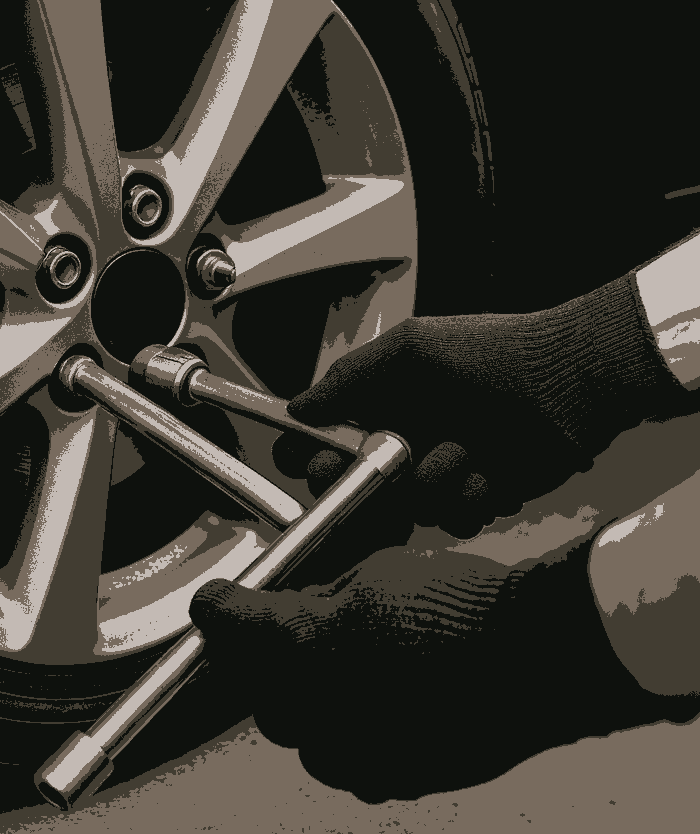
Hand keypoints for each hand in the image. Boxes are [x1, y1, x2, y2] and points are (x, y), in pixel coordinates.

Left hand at [190, 541, 697, 802]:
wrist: (533, 658)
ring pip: (298, 729)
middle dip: (266, 657)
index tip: (219, 603)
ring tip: (352, 664)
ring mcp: (350, 751)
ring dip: (309, 698)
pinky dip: (350, 731)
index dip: (218, 608)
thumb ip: (318, 597)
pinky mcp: (387, 779)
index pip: (223, 625)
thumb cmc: (460, 607)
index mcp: (299, 643)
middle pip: (254, 686)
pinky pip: (345, 758)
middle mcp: (312, 706)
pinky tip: (384, 699)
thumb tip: (296, 608)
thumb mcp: (374, 572)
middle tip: (297, 628)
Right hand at [278, 272, 676, 535]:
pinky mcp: (476, 497)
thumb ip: (350, 378)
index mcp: (384, 401)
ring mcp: (440, 470)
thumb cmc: (493, 353)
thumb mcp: (410, 349)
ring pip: (406, 507)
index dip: (310, 453)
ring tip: (467, 450)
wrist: (570, 380)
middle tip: (384, 467)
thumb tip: (298, 408)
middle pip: (357, 482)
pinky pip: (451, 519)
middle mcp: (406, 438)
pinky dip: (470, 497)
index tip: (311, 461)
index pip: (327, 436)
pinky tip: (491, 471)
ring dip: (435, 481)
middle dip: (364, 481)